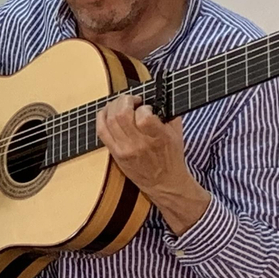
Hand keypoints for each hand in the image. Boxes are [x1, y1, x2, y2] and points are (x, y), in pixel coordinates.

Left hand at [96, 93, 208, 234]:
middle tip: (131, 100)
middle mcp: (139, 145)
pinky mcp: (115, 154)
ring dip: (113, 106)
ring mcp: (124, 150)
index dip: (143, 107)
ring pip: (109, 120)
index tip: (146, 107)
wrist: (164, 183)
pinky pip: (101, 131)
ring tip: (121, 103)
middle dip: (125, 100)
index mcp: (158, 138)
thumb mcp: (177, 133)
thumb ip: (168, 112)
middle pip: (121, 115)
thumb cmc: (171, 157)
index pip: (144, 117)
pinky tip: (107, 111)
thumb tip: (159, 94)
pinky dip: (101, 117)